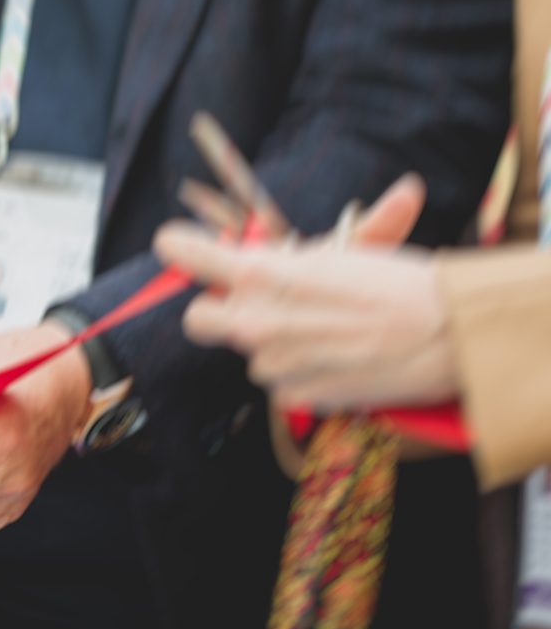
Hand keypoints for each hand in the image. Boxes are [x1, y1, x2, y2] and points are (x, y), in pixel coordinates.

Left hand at [154, 174, 457, 410]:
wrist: (450, 334)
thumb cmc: (404, 281)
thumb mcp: (353, 248)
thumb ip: (307, 247)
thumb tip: (289, 232)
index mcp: (261, 272)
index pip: (185, 254)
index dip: (181, 248)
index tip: (177, 245)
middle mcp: (254, 320)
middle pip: (196, 317)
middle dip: (216, 310)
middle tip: (252, 302)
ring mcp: (272, 363)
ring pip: (249, 351)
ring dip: (273, 342)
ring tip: (326, 329)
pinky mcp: (295, 396)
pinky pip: (282, 380)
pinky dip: (302, 370)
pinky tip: (339, 357)